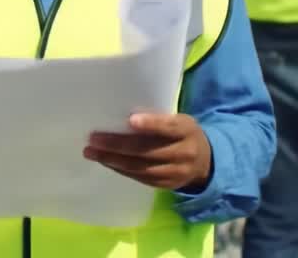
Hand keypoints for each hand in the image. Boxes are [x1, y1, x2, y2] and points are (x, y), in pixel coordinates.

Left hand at [84, 113, 212, 190]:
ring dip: (112, 160)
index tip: (130, 120)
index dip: (151, 124)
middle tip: (94, 139)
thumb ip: (158, 118)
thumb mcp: (178, 120)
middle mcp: (183, 152)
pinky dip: (120, 169)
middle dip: (117, 145)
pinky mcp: (166, 185)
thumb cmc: (182, 133)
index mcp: (186, 130)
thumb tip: (120, 112)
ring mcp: (175, 172)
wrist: (205, 162)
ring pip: (140, 167)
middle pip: (147, 150)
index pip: (168, 127)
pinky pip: (140, 178)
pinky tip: (106, 162)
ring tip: (91, 152)